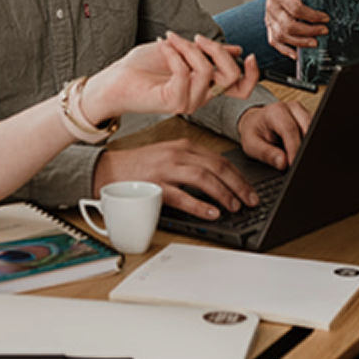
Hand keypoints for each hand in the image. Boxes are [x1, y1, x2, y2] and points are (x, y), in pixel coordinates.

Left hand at [85, 31, 257, 124]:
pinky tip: (163, 47)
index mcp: (205, 85)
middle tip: (196, 37)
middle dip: (217, 50)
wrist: (114, 80)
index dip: (252, 73)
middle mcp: (200, 97)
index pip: (241, 88)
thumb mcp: (181, 51)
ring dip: (187, 48)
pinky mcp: (173, 102)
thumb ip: (207, 52)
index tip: (248, 54)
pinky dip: (174, 54)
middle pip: (232, 76)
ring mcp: (187, 102)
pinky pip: (185, 73)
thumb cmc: (141, 68)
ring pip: (207, 70)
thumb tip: (235, 49)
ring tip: (171, 41)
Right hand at [95, 139, 259, 222]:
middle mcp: (177, 154)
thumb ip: (191, 164)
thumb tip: (219, 183)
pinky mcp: (155, 185)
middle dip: (238, 185)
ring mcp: (166, 169)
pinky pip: (182, 195)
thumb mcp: (169, 157)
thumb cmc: (139, 167)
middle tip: (250, 200)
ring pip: (203, 178)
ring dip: (223, 193)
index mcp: (183, 146)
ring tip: (235, 207)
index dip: (238, 175)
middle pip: (217, 167)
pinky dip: (200, 205)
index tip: (250, 189)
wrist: (107, 170)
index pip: (219, 159)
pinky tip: (212, 213)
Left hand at [235, 98, 308, 169]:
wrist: (255, 122)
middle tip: (300, 166)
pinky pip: (315, 133)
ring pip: (315, 131)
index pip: (290, 130)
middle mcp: (292, 108)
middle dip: (306, 149)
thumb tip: (283, 163)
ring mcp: (303, 113)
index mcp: (276, 111)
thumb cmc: (253, 132)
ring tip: (300, 161)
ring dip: (309, 147)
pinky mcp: (308, 119)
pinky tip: (303, 154)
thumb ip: (266, 154)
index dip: (294, 149)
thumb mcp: (251, 145)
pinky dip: (311, 145)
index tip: (294, 165)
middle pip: (308, 128)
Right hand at [264, 0, 328, 58]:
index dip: (312, 16)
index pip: (296, 8)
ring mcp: (269, 16)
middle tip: (324, 31)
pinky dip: (284, 49)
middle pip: (289, 25)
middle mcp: (271, 5)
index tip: (326, 18)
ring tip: (314, 43)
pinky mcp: (269, 23)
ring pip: (281, 35)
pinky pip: (273, 40)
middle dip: (308, 31)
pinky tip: (296, 54)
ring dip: (299, 42)